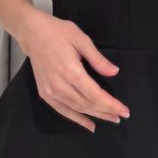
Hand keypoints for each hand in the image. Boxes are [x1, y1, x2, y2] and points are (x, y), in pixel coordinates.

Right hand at [21, 11, 129, 131]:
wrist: (33, 34)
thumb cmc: (60, 32)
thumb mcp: (82, 40)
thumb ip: (98, 59)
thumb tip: (114, 72)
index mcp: (72, 72)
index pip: (95, 94)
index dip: (111, 104)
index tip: (124, 110)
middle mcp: (60, 86)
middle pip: (88, 104)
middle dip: (106, 111)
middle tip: (122, 116)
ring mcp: (51, 92)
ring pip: (77, 109)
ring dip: (95, 116)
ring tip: (111, 119)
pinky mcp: (45, 94)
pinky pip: (63, 111)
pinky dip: (76, 119)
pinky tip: (88, 124)